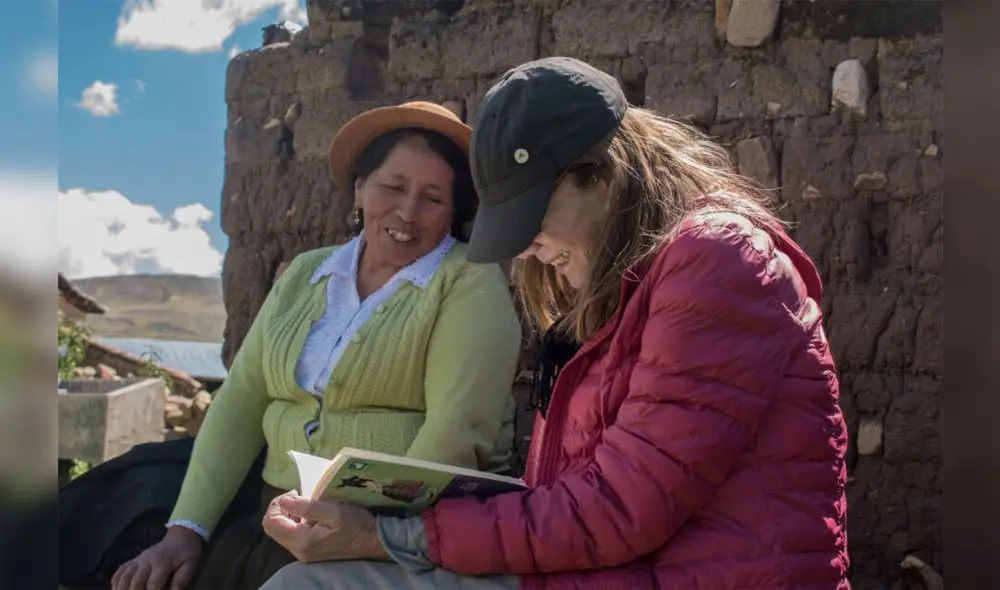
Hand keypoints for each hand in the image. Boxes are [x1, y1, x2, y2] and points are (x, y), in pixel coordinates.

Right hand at [111, 526, 201, 589]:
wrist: (181, 535)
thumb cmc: (186, 552)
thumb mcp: (189, 565)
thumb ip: (180, 580)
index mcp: (162, 562)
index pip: (153, 583)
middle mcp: (147, 560)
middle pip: (136, 581)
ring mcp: (138, 559)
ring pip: (125, 576)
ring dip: (121, 588)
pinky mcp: (134, 559)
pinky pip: (121, 570)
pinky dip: (116, 580)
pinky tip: (115, 588)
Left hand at [261, 491, 389, 562]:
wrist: (373, 542)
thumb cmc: (356, 525)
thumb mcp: (334, 511)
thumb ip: (308, 506)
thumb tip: (285, 501)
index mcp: (302, 540)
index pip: (271, 522)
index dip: (277, 504)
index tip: (295, 493)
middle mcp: (298, 550)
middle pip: (273, 527)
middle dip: (282, 508)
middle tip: (299, 496)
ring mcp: (304, 552)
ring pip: (283, 530)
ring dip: (290, 514)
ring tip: (308, 504)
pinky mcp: (310, 550)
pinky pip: (293, 534)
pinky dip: (297, 521)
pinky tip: (313, 515)